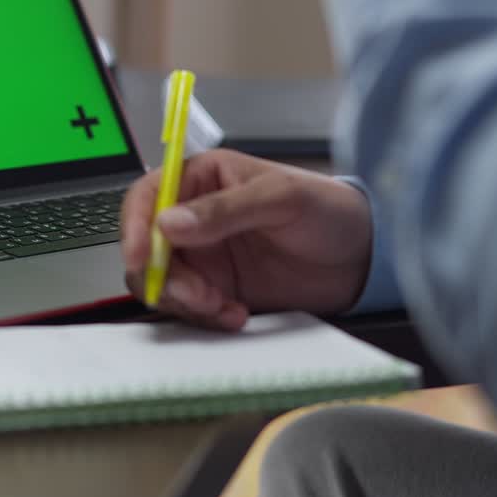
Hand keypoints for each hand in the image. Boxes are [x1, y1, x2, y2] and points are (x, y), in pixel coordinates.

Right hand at [120, 149, 372, 330]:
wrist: (362, 259)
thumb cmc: (328, 209)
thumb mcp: (280, 198)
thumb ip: (224, 210)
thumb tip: (168, 223)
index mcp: (201, 179)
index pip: (147, 198)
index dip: (134, 227)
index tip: (140, 256)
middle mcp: (193, 218)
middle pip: (145, 248)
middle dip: (164, 276)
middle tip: (200, 294)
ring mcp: (203, 257)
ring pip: (161, 283)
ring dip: (184, 301)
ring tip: (223, 306)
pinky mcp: (216, 290)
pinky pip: (188, 309)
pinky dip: (204, 317)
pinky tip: (236, 314)